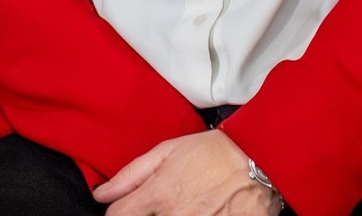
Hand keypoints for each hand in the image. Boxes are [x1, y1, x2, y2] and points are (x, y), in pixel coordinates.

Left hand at [91, 131, 281, 215]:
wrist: (260, 162)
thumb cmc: (213, 152)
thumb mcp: (167, 151)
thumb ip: (130, 175)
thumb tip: (101, 193)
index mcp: (159, 196)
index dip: (118, 210)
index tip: (126, 205)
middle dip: (146, 214)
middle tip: (163, 201)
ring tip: (188, 202)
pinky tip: (201, 209)